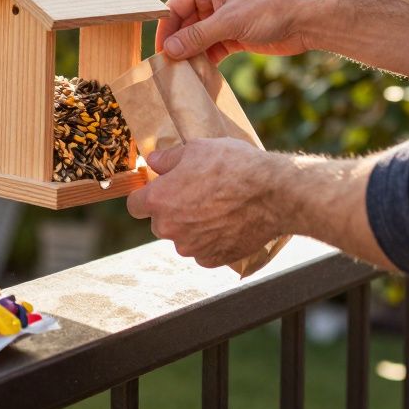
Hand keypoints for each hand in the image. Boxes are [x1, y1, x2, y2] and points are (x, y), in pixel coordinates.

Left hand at [126, 138, 288, 268]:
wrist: (273, 194)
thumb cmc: (234, 167)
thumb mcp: (197, 149)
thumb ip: (168, 159)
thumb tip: (153, 162)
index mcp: (160, 200)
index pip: (135, 206)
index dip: (147, 196)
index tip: (161, 190)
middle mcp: (170, 229)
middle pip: (160, 223)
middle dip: (172, 212)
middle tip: (197, 195)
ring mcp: (191, 248)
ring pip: (183, 239)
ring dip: (192, 227)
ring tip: (218, 208)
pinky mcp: (212, 259)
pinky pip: (204, 251)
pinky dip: (211, 240)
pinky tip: (228, 223)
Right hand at [156, 0, 330, 63]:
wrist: (309, 18)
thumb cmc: (270, 8)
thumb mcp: (230, 21)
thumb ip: (198, 36)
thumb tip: (169, 50)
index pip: (175, 6)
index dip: (165, 29)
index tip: (160, 53)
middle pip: (185, 24)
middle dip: (178, 45)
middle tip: (169, 69)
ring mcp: (225, 17)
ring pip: (199, 38)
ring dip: (192, 55)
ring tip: (183, 75)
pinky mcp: (236, 34)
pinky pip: (213, 48)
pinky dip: (207, 60)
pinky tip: (201, 74)